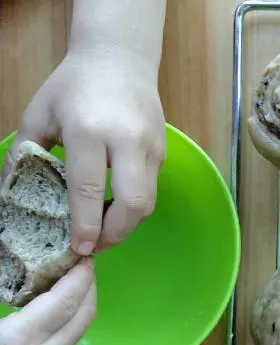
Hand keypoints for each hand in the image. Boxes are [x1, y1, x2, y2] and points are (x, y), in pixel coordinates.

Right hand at [0, 260, 95, 344]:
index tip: (82, 252)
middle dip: (89, 283)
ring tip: (71, 273)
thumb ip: (0, 295)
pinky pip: (69, 337)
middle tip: (82, 257)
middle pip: (85, 313)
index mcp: (18, 342)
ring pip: (81, 326)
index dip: (79, 275)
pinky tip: (54, 300)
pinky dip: (70, 313)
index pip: (65, 301)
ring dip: (82, 298)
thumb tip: (7, 264)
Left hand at [5, 46, 165, 253]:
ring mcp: (150, 147)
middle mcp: (127, 141)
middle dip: (115, 234)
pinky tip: (115, 207)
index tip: (80, 248)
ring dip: (127, 225)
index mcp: (89, 130)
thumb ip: (25, 155)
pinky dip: (133, 207)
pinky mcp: (162, 153)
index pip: (89, 188)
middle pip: (132, 204)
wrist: (120, 59)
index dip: (85, 224)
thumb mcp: (40, 115)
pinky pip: (151, 191)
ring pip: (147, 203)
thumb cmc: (73, 86)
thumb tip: (11, 196)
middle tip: (96, 246)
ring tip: (104, 231)